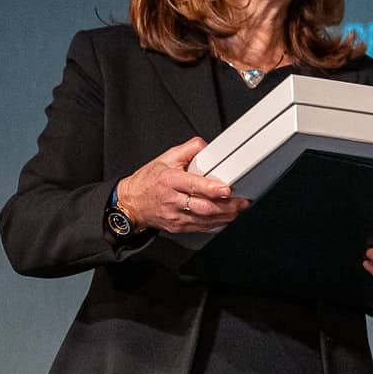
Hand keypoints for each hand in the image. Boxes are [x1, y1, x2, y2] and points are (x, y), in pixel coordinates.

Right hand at [114, 138, 249, 234]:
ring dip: (225, 216)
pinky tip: (226, 218)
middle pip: (203, 207)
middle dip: (226, 206)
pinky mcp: (177, 226)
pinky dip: (216, 223)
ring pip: (204, 220)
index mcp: (169, 180)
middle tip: (241, 202)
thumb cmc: (149, 180)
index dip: (211, 189)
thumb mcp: (165, 158)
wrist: (131, 203)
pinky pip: (200, 227)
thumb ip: (188, 150)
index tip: (226, 189)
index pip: (193, 185)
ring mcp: (175, 216)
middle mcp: (172, 200)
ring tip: (239, 210)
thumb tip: (206, 146)